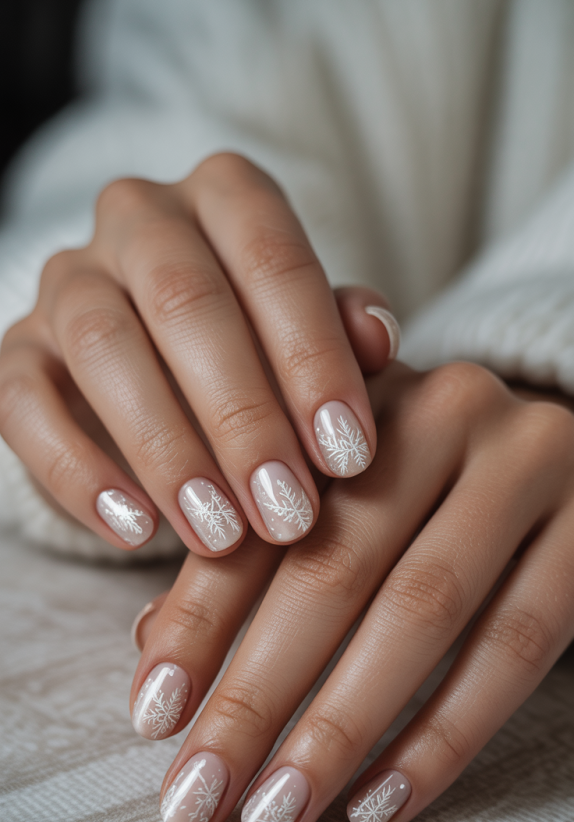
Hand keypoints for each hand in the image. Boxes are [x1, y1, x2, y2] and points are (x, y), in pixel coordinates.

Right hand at [0, 154, 397, 553]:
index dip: (314, 361)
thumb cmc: (260, 348)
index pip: (273, 260)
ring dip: (167, 451)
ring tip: (219, 535)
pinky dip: (78, 473)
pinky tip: (134, 531)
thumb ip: (343, 333)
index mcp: (225, 194)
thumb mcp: (311, 336)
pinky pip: (25, 403)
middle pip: (185, 302)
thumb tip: (380, 338)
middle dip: (243, 418)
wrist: (164, 365)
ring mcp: (69, 280)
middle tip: (286, 512)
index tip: (349, 457)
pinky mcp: (17, 350)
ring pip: (104, 348)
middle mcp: (139, 218)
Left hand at [130, 361, 573, 821]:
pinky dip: (443, 734)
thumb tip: (156, 645)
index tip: (151, 717)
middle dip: (255, 694)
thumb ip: (256, 549)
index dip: (198, 621)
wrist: (570, 466)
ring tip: (278, 813)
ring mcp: (529, 463)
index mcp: (354, 399)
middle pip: (332, 566)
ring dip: (339, 727)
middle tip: (200, 793)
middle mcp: (445, 409)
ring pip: (421, 610)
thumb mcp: (343, 491)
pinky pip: (516, 646)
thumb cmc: (429, 489)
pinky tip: (382, 802)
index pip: (260, 517)